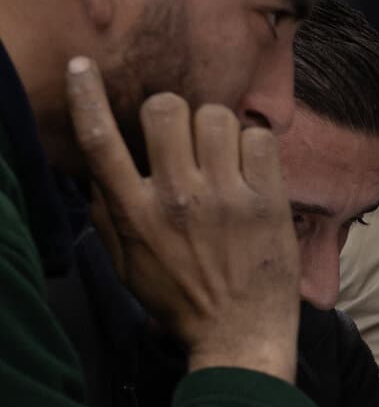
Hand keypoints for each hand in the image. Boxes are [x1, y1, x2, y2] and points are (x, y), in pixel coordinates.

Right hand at [66, 58, 299, 376]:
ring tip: (222, 155)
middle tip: (184, 139)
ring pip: (216, 117)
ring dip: (217, 128)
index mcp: (137, 213)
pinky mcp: (268, 203)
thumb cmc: (182, 302)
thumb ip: (109, 213)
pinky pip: (261, 139)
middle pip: (166, 110)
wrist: (241, 338)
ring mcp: (227, 199)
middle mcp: (178, 199)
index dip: (87, 96)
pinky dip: (256, 144)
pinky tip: (252, 166)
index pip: (101, 141)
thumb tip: (98, 169)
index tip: (83, 68)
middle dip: (172, 114)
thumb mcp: (128, 263)